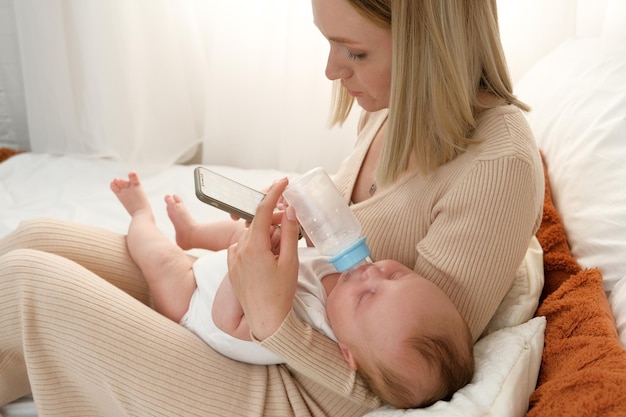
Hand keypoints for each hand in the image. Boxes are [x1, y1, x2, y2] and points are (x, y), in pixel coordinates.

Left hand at [226, 178, 299, 340]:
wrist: (266, 320)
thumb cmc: (281, 293)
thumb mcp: (290, 261)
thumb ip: (287, 232)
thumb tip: (289, 209)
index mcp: (254, 246)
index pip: (262, 210)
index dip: (274, 193)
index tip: (284, 182)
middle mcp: (239, 249)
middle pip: (258, 224)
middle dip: (275, 224)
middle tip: (289, 237)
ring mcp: (233, 258)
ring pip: (252, 236)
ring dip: (267, 238)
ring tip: (280, 258)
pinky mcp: (232, 266)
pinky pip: (245, 248)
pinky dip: (257, 248)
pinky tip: (268, 263)